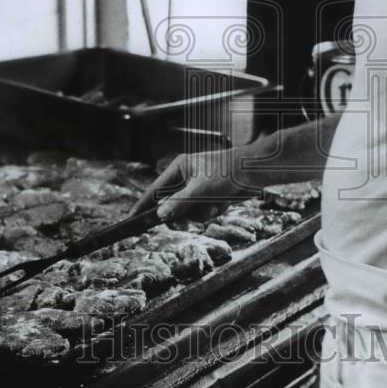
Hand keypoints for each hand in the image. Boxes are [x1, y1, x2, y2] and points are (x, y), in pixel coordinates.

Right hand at [132, 145, 261, 221]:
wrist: (255, 172)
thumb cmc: (229, 172)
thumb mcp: (201, 190)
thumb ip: (180, 203)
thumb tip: (161, 216)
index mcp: (180, 167)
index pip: (155, 189)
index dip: (143, 205)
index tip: (131, 219)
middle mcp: (186, 176)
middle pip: (172, 204)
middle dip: (183, 212)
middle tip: (182, 220)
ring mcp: (198, 187)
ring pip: (188, 211)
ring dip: (201, 213)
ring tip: (214, 205)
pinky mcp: (210, 196)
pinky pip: (202, 212)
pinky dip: (212, 211)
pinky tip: (223, 203)